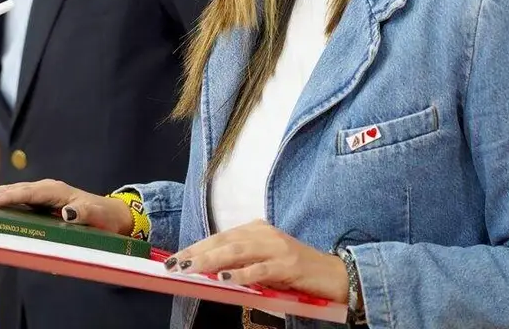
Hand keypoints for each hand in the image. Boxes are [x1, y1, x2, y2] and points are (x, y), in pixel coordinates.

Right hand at [0, 180, 134, 236]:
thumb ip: (83, 213)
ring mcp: (41, 194)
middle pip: (12, 188)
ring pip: (10, 192)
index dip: (8, 197)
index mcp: (55, 189)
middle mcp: (45, 188)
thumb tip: (66, 211)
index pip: (27, 192)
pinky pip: (14, 200)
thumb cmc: (104, 216)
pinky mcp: (38, 202)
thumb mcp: (97, 216)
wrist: (111, 214)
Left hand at [164, 219, 348, 301]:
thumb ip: (240, 263)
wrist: (334, 275)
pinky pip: (260, 269)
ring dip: (211, 261)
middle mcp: (265, 233)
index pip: (220, 237)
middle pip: (224, 241)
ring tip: (191, 269)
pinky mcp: (289, 265)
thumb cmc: (295, 272)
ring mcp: (277, 248)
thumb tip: (210, 271)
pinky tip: (226, 278)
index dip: (196, 246)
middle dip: (196, 253)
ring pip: (237, 251)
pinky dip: (241, 273)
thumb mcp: (264, 262)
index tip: (174, 257)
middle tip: (174, 264)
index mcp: (257, 230)